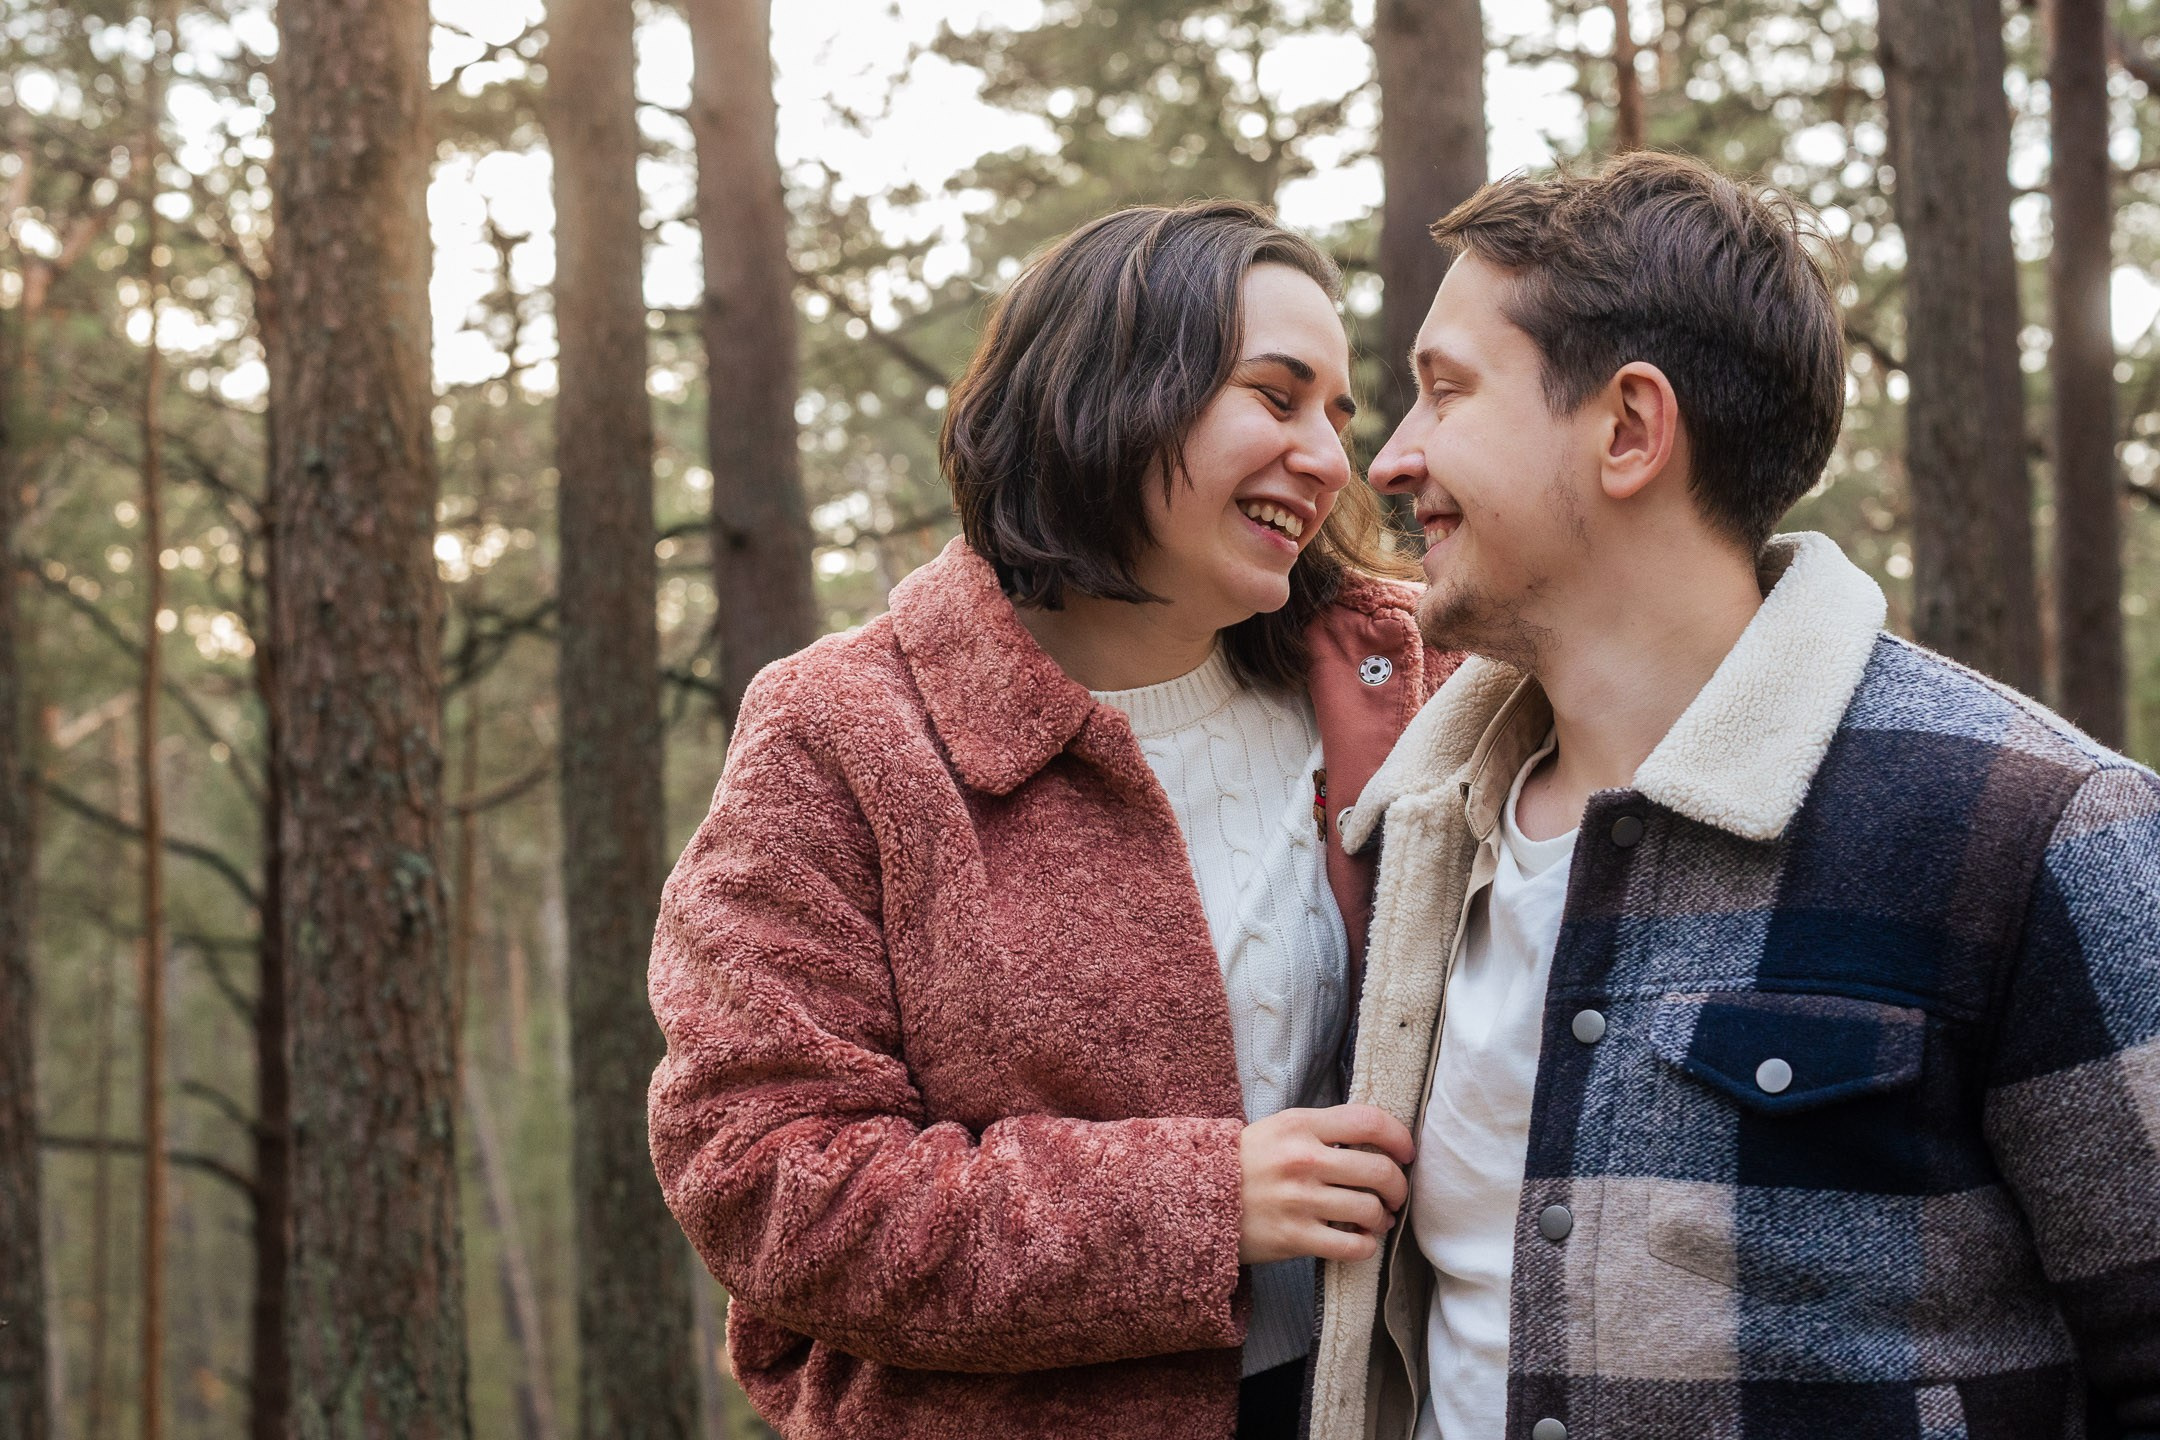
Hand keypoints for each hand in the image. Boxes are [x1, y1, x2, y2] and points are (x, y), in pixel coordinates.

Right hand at [1237, 1104, 1414, 1264]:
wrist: (1192, 1197)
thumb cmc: (1245, 1162)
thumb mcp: (1279, 1129)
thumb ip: (1323, 1130)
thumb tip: (1376, 1143)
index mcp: (1301, 1126)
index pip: (1369, 1122)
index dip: (1399, 1137)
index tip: (1406, 1152)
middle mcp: (1303, 1161)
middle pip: (1379, 1171)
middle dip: (1398, 1186)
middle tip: (1396, 1194)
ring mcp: (1299, 1201)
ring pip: (1370, 1211)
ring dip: (1383, 1218)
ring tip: (1378, 1219)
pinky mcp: (1294, 1238)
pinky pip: (1352, 1247)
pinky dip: (1366, 1246)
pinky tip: (1361, 1241)